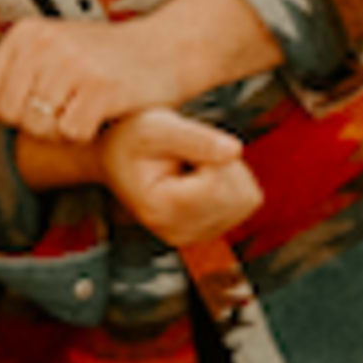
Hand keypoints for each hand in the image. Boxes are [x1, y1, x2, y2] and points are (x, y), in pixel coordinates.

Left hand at [0, 15, 183, 146]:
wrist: (166, 50)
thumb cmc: (100, 62)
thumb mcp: (45, 64)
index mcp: (25, 33)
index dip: (12, 111)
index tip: (44, 99)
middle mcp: (45, 42)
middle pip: (12, 115)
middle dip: (38, 124)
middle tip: (69, 106)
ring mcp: (73, 63)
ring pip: (40, 128)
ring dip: (64, 131)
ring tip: (86, 107)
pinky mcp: (101, 87)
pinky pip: (71, 134)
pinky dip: (86, 134)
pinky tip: (102, 113)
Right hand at [99, 107, 261, 251]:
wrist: (115, 158)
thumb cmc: (129, 140)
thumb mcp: (154, 126)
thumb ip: (195, 137)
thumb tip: (236, 150)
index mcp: (160, 210)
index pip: (215, 184)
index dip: (208, 155)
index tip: (180, 148)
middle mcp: (178, 232)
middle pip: (237, 195)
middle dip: (222, 166)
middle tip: (187, 156)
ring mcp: (195, 236)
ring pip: (247, 199)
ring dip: (229, 174)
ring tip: (192, 166)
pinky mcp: (210, 232)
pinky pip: (247, 203)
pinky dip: (231, 184)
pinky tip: (201, 178)